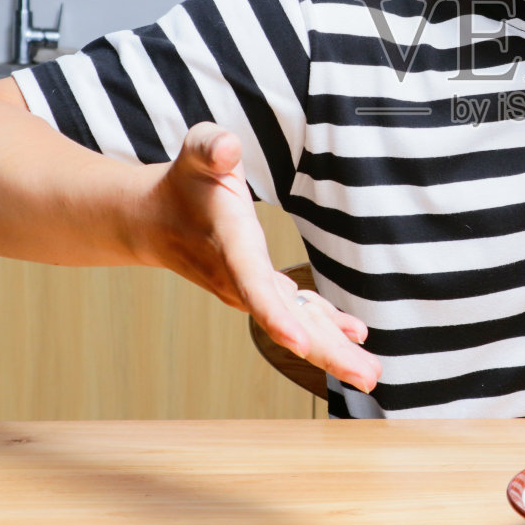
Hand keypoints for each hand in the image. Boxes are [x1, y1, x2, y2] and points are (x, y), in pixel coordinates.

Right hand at [141, 121, 381, 393]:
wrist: (154, 220)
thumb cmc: (184, 181)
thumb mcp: (195, 152)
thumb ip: (210, 147)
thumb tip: (227, 148)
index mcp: (229, 243)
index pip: (253, 284)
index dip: (275, 316)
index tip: (300, 344)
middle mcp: (240, 277)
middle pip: (286, 322)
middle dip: (326, 352)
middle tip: (368, 378)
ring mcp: (250, 289)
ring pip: (296, 326)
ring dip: (334, 352)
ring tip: (370, 374)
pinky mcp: (260, 290)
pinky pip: (296, 315)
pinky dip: (325, 330)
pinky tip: (353, 337)